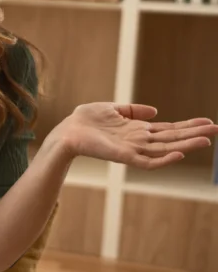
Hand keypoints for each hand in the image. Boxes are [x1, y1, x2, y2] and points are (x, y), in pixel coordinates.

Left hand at [53, 103, 217, 168]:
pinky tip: (178, 155)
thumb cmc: (86, 120)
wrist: (67, 131)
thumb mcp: (112, 108)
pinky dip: (163, 160)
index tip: (208, 121)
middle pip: (172, 138)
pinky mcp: (123, 157)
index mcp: (138, 130)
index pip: (169, 129)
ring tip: (205, 141)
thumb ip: (133, 110)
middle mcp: (139, 141)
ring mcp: (133, 150)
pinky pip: (147, 162)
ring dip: (185, 145)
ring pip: (165, 150)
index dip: (188, 126)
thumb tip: (156, 110)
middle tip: (216, 130)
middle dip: (194, 134)